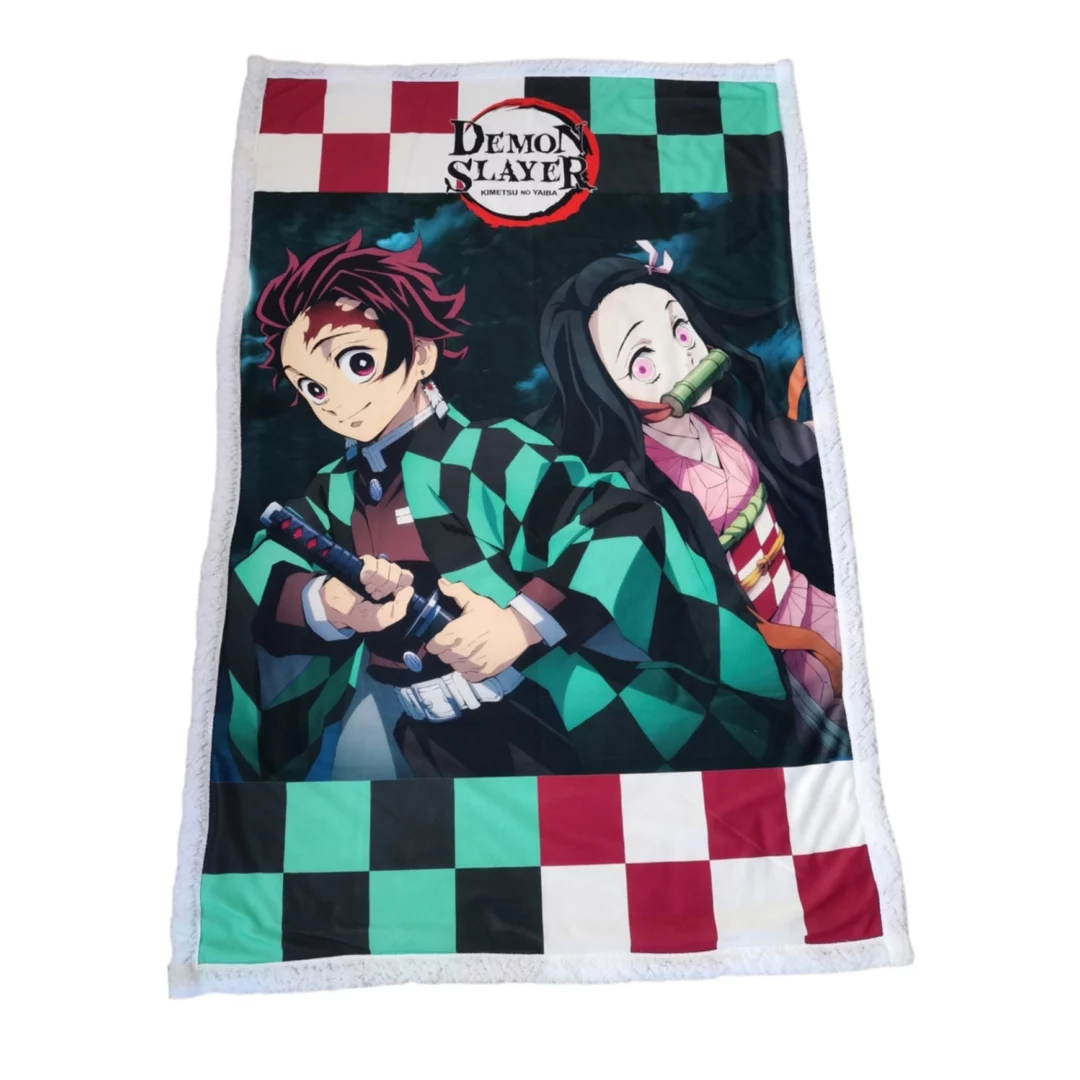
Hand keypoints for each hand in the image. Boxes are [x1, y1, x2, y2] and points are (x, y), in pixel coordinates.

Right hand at [321, 557, 413, 633]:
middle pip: (397, 571)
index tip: (395, 591)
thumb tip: (409, 589)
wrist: (335, 610)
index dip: (404, 582)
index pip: (406, 577)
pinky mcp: (362, 564)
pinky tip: (363, 581)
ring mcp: (373, 570)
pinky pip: (372, 561)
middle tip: (375, 595)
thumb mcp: (382, 619)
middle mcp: (384, 578)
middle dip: (387, 586)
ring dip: (378, 580)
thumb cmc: (358, 616)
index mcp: (392, 590)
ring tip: (367, 590)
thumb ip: (399, 609)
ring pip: (386, 565)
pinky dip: (369, 572)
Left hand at [426, 578, 541, 681]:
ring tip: (466, 652)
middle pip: (444, 658)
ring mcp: (472, 664)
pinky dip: (469, 671)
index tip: (442, 640)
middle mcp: (459, 651)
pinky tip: (474, 661)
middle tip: (456, 644)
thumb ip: (456, 591)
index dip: (436, 643)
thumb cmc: (494, 613)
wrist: (518, 628)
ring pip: (455, 667)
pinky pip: (468, 676)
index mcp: (454, 634)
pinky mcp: (484, 672)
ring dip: (458, 661)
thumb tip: (440, 582)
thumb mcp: (475, 600)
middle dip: (447, 651)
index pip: (434, 647)